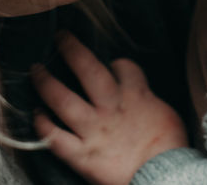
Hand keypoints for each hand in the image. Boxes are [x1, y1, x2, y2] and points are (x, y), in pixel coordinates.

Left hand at [32, 32, 188, 184]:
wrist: (166, 178)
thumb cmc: (170, 148)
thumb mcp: (166, 114)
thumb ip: (148, 100)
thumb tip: (143, 95)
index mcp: (136, 96)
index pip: (124, 67)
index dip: (116, 63)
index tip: (111, 64)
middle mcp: (111, 108)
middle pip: (88, 71)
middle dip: (73, 50)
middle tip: (60, 36)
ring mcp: (94, 130)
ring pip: (64, 100)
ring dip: (47, 84)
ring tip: (35, 70)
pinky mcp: (83, 155)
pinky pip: (56, 138)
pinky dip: (44, 126)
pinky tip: (36, 115)